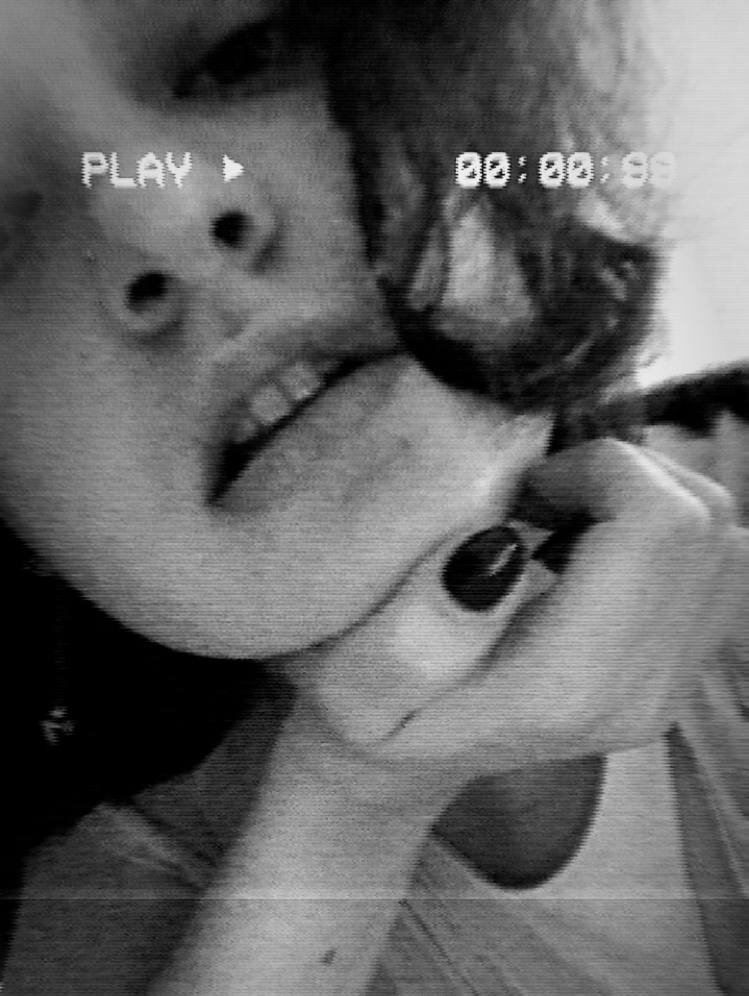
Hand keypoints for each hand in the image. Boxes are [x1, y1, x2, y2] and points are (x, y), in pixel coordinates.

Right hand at [279, 439, 735, 809]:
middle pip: (701, 520)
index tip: (526, 487)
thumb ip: (412, 632)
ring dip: (643, 497)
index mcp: (568, 684)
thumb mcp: (351, 685)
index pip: (658, 524)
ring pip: (719, 535)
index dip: (599, 468)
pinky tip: (589, 544)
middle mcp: (642, 690)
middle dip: (623, 473)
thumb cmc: (372, 714)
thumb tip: (500, 549)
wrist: (412, 762)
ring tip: (561, 516)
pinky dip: (659, 529)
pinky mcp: (680, 671)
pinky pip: (715, 564)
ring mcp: (671, 685)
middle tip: (540, 495)